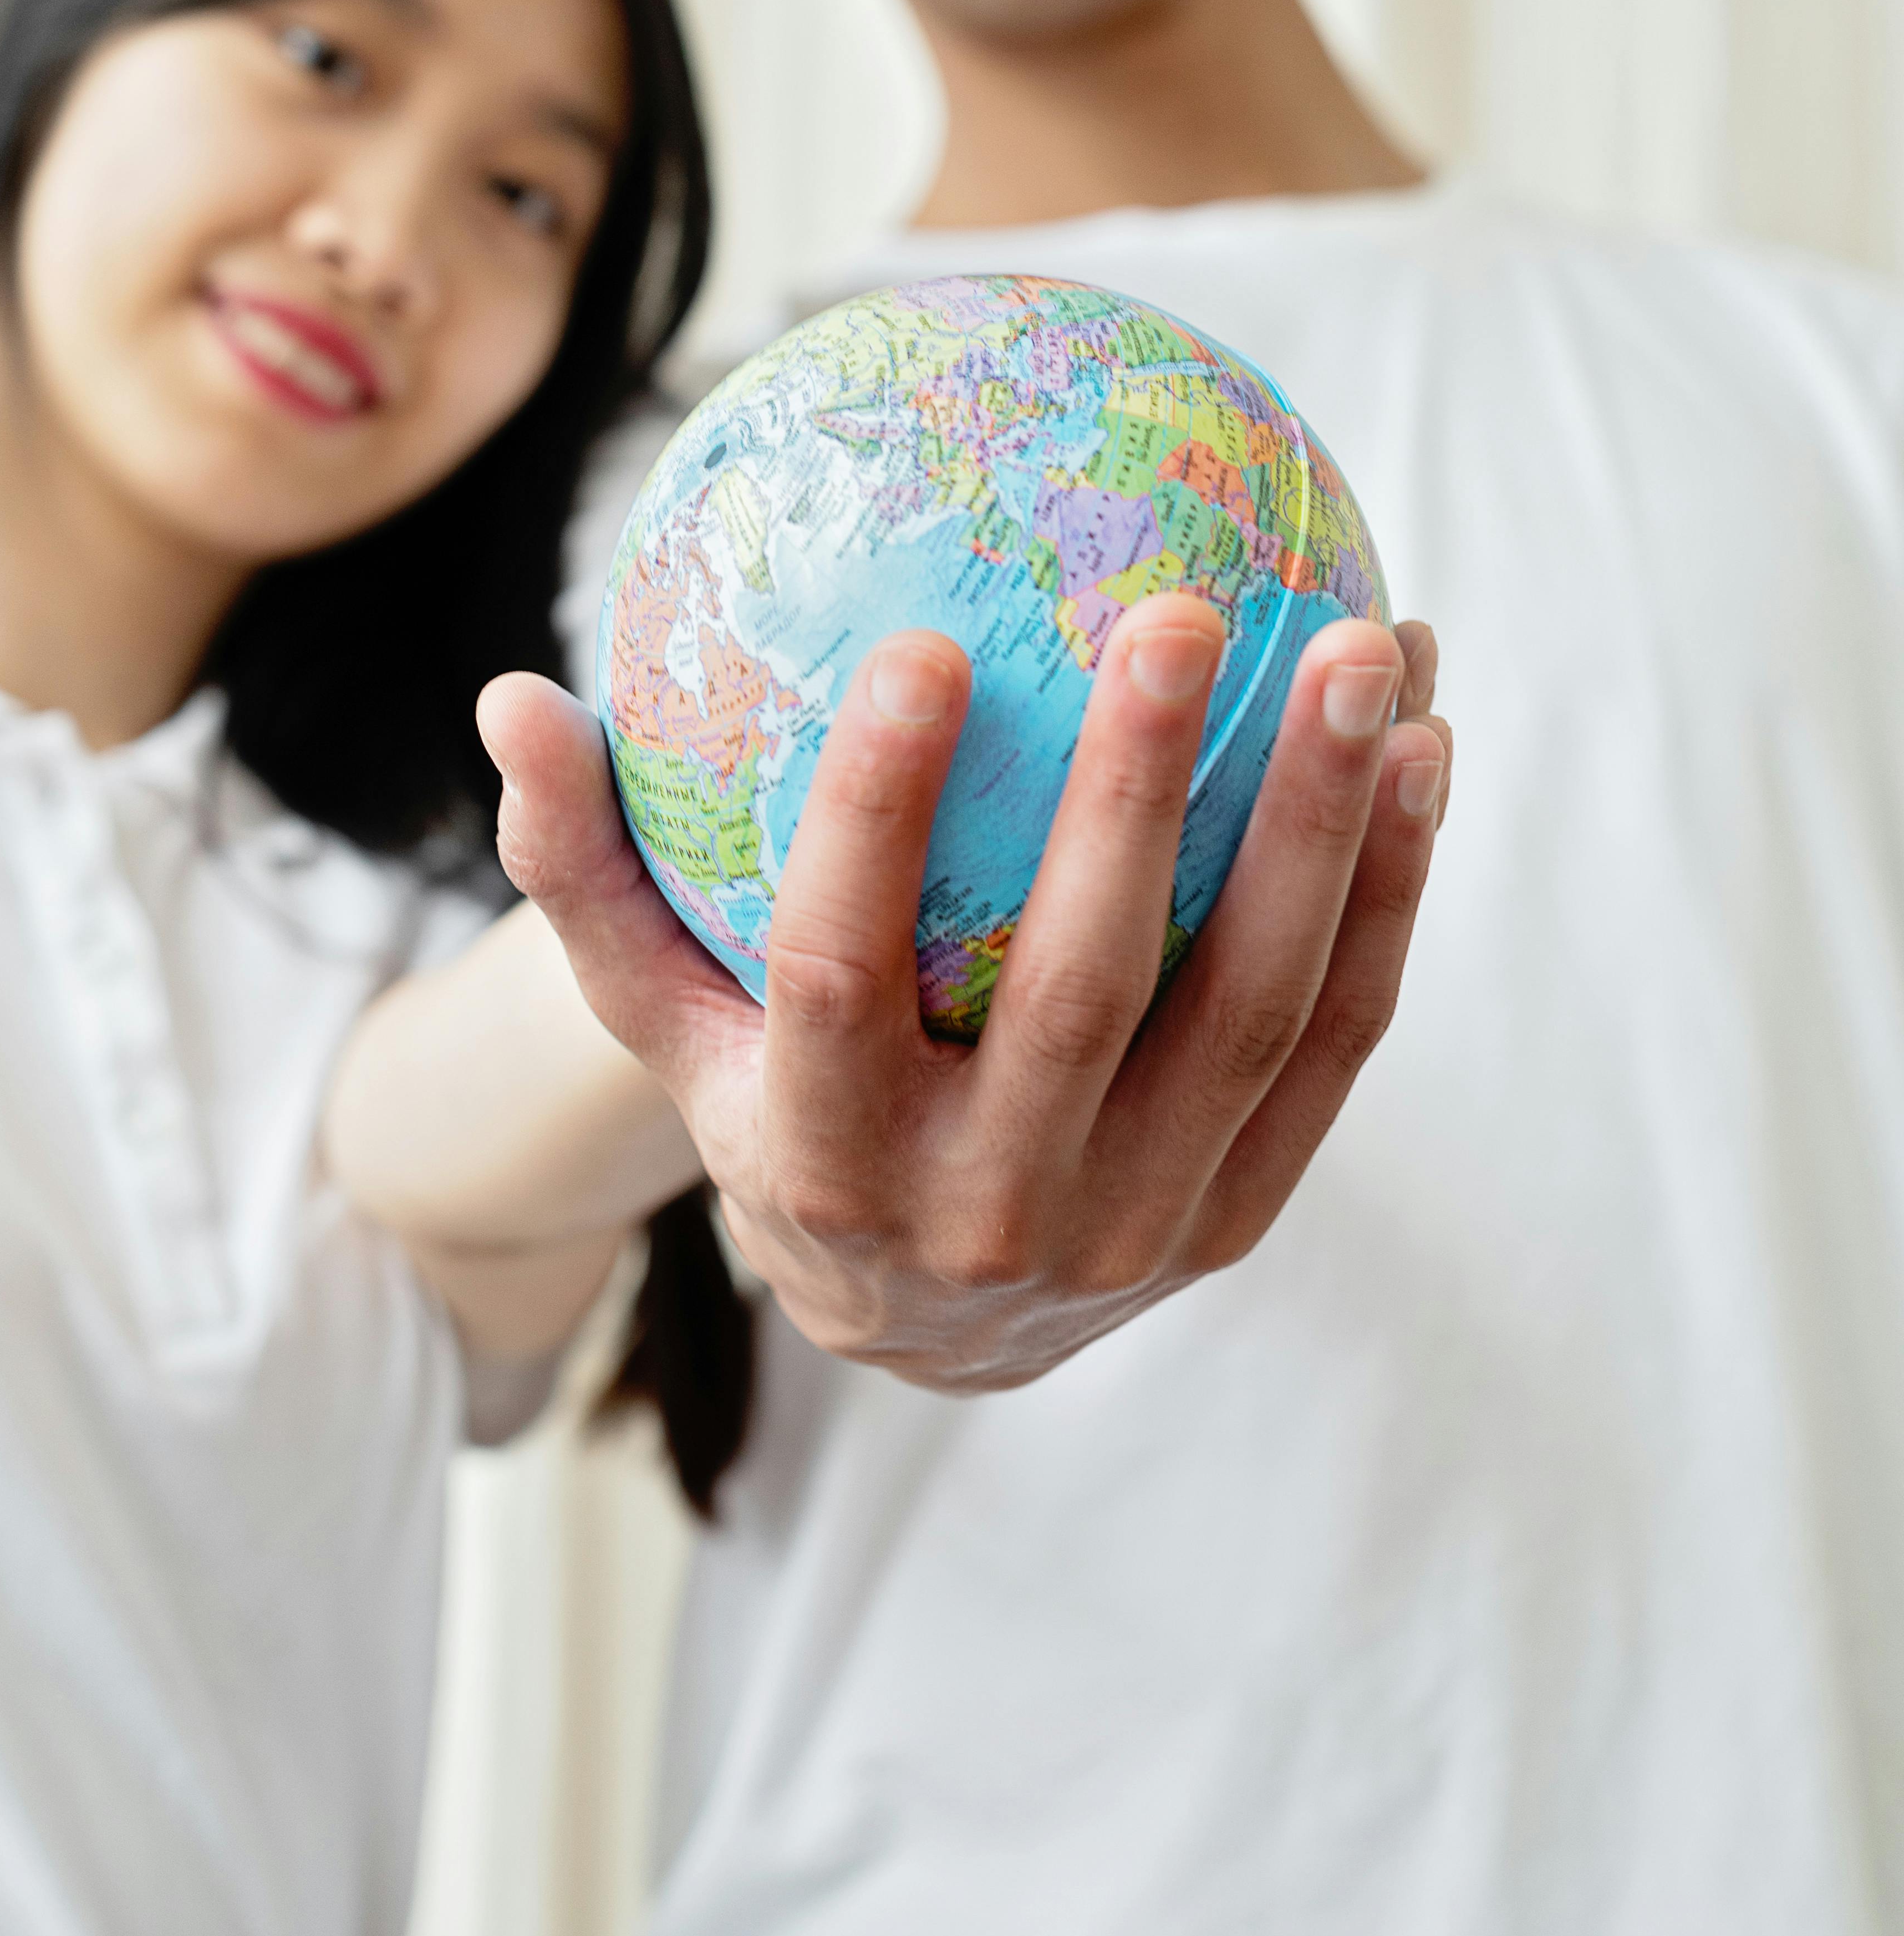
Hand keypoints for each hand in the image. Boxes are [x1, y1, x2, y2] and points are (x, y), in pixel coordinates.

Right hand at [478, 603, 1448, 1392]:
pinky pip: (1337, 1042)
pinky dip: (1389, 894)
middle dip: (1140, 797)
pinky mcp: (1242, 1214)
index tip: (921, 648)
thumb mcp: (665, 1019)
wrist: (929, 1326)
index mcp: (825, 1155)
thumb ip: (586, 873)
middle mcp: (990, 1208)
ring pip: (1255, 1012)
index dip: (874, 818)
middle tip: (1181, 609)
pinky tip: (1428, 742)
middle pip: (1083, 990)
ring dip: (1325, 828)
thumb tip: (508, 700)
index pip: (840, 973)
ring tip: (1374, 645)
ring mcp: (1139, 1223)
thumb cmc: (776, 1106)